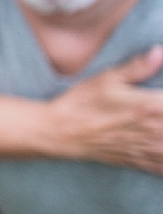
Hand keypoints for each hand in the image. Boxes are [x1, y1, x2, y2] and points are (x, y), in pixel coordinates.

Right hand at [48, 45, 162, 175]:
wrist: (60, 133)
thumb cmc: (82, 102)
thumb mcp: (108, 79)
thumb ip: (138, 67)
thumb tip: (159, 52)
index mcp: (152, 106)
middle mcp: (156, 131)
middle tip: (162, 115)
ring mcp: (150, 149)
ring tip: (162, 130)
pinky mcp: (141, 161)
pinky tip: (160, 150)